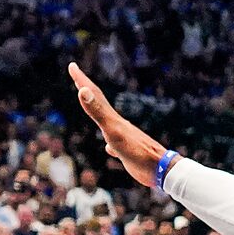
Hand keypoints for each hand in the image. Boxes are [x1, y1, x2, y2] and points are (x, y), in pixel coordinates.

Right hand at [68, 63, 168, 189]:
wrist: (161, 169)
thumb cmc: (137, 151)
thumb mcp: (113, 130)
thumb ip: (98, 111)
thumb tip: (83, 90)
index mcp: (112, 118)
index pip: (94, 94)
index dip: (82, 80)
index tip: (72, 65)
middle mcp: (118, 124)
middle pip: (100, 103)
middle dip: (87, 89)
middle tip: (77, 76)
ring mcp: (124, 137)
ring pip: (108, 122)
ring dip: (98, 113)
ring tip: (93, 110)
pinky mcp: (129, 152)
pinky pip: (115, 144)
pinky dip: (109, 143)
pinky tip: (109, 148)